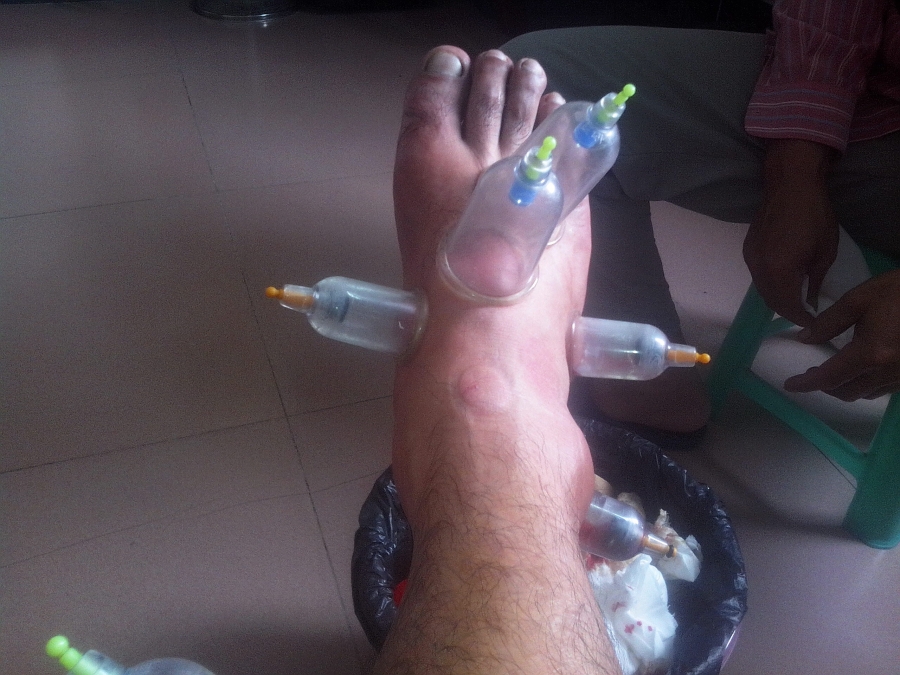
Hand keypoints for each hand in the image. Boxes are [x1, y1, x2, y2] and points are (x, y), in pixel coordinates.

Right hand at [743, 139, 839, 326]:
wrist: (790, 185)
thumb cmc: (814, 215)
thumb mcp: (825, 251)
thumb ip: (814, 280)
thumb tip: (808, 300)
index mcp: (779, 271)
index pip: (787, 306)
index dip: (800, 318)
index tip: (812, 323)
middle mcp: (759, 269)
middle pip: (770, 301)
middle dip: (786, 311)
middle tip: (803, 315)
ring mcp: (750, 259)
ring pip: (761, 289)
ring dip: (777, 298)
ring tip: (794, 299)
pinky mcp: (747, 249)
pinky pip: (757, 276)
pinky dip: (769, 284)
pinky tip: (782, 280)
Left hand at [785, 270, 899, 399]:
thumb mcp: (859, 299)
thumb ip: (828, 322)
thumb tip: (806, 339)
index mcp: (871, 353)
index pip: (829, 378)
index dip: (806, 384)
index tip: (791, 385)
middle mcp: (888, 372)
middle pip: (848, 392)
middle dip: (825, 386)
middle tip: (812, 373)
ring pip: (867, 394)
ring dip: (847, 387)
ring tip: (834, 370)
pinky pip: (885, 388)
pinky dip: (868, 383)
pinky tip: (863, 368)